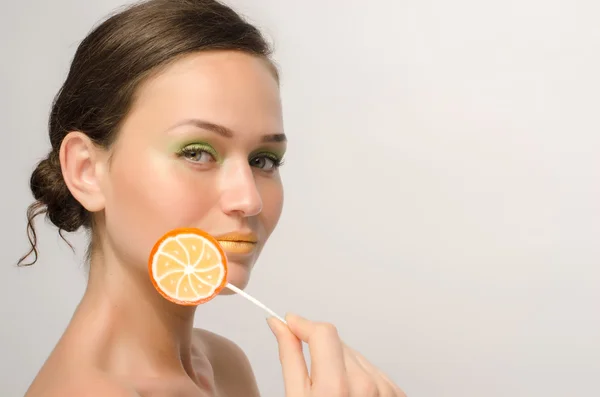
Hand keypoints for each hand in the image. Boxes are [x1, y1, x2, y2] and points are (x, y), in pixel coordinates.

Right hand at [267, 314, 405, 396]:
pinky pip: (373, 370)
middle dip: (320, 350)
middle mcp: (366, 385)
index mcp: (336, 387)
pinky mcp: (397, 394)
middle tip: (311, 377)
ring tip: (333, 395)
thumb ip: (290, 358)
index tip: (290, 323)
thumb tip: (279, 325)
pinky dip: (359, 377)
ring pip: (356, 356)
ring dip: (340, 365)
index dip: (303, 324)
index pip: (323, 332)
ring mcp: (386, 390)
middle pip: (338, 343)